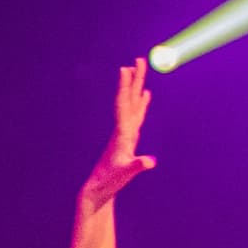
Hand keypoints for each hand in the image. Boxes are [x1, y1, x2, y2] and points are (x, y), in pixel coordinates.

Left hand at [79, 60, 156, 210]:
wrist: (98, 188)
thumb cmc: (111, 181)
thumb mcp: (125, 173)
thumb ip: (137, 166)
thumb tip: (149, 161)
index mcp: (122, 133)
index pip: (123, 104)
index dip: (125, 86)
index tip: (125, 68)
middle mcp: (122, 128)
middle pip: (129, 98)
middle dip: (134, 78)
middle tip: (139, 59)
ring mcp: (125, 132)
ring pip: (132, 103)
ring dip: (136, 86)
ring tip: (139, 71)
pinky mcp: (128, 137)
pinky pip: (137, 114)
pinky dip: (142, 102)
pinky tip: (145, 95)